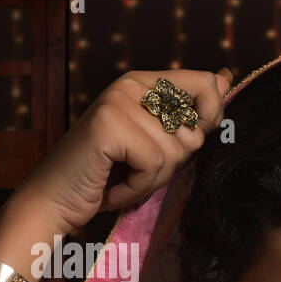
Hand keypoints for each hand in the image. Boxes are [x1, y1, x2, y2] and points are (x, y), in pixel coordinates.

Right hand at [8, 69, 231, 236]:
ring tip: (123, 177)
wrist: (55, 200)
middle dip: (172, 164)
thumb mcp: (155, 143)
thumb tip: (225, 81)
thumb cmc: (107, 175)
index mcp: (143, 82)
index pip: (205, 84)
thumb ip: (187, 115)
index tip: (184, 142)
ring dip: (152, 180)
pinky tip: (115, 186)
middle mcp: (130, 84)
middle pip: (193, 131)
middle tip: (137, 168)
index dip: (209, 119)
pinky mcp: (108, 125)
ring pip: (175, 152)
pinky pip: (154, 164)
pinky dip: (138, 187)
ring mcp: (117, 102)